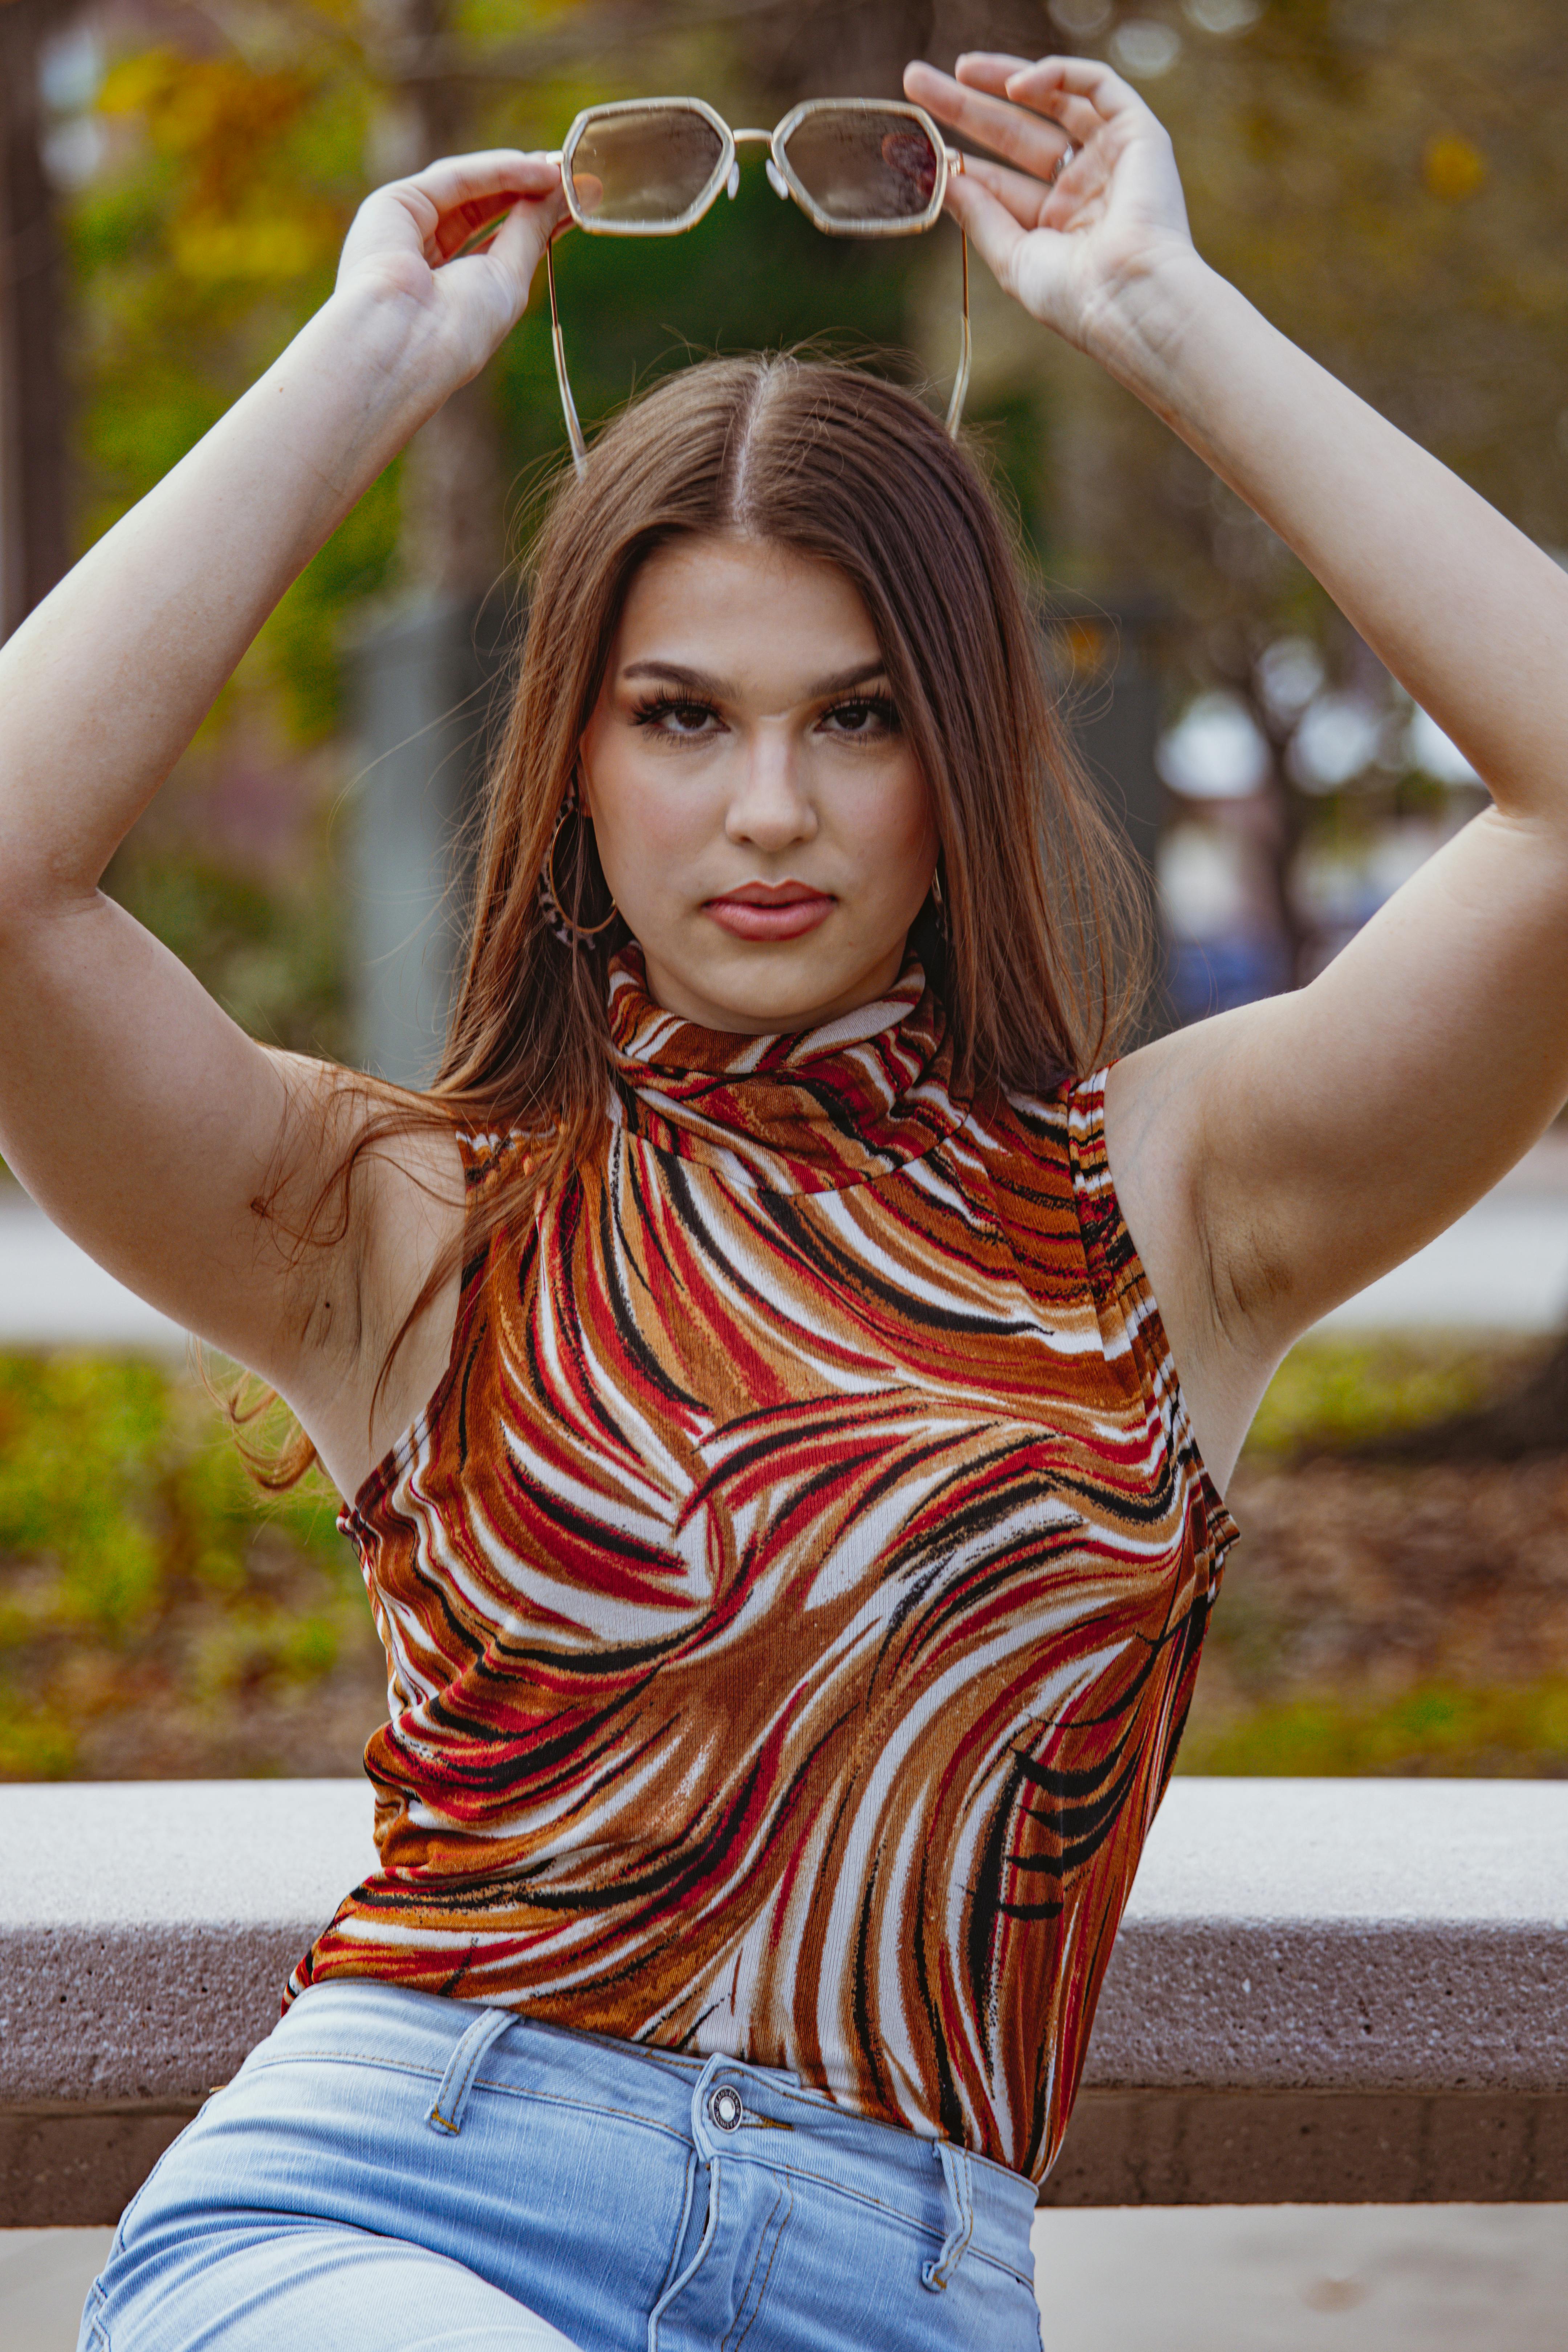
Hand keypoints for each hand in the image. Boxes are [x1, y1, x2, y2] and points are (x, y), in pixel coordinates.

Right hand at [334, 149, 566, 390]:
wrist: (405, 343)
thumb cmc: (457, 331)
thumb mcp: (509, 279)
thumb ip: (531, 233)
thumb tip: (559, 195)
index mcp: (446, 292)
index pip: (495, 243)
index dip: (533, 219)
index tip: (572, 203)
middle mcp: (421, 258)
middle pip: (480, 209)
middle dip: (527, 191)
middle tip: (571, 176)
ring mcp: (404, 229)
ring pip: (467, 188)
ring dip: (516, 175)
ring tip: (559, 170)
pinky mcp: (393, 204)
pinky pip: (454, 177)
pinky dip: (497, 170)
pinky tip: (536, 170)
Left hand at [903, 54, 1195, 355]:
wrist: (1130, 299)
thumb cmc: (1076, 297)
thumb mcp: (1013, 257)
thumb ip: (981, 215)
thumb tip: (945, 178)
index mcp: (1055, 225)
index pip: (998, 181)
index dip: (957, 162)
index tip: (911, 147)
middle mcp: (1082, 187)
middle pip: (1016, 133)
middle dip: (967, 107)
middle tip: (917, 81)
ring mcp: (1110, 157)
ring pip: (1053, 100)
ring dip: (1003, 79)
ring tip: (956, 70)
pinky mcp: (1138, 133)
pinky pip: (1096, 85)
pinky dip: (1056, 76)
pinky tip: (1014, 86)